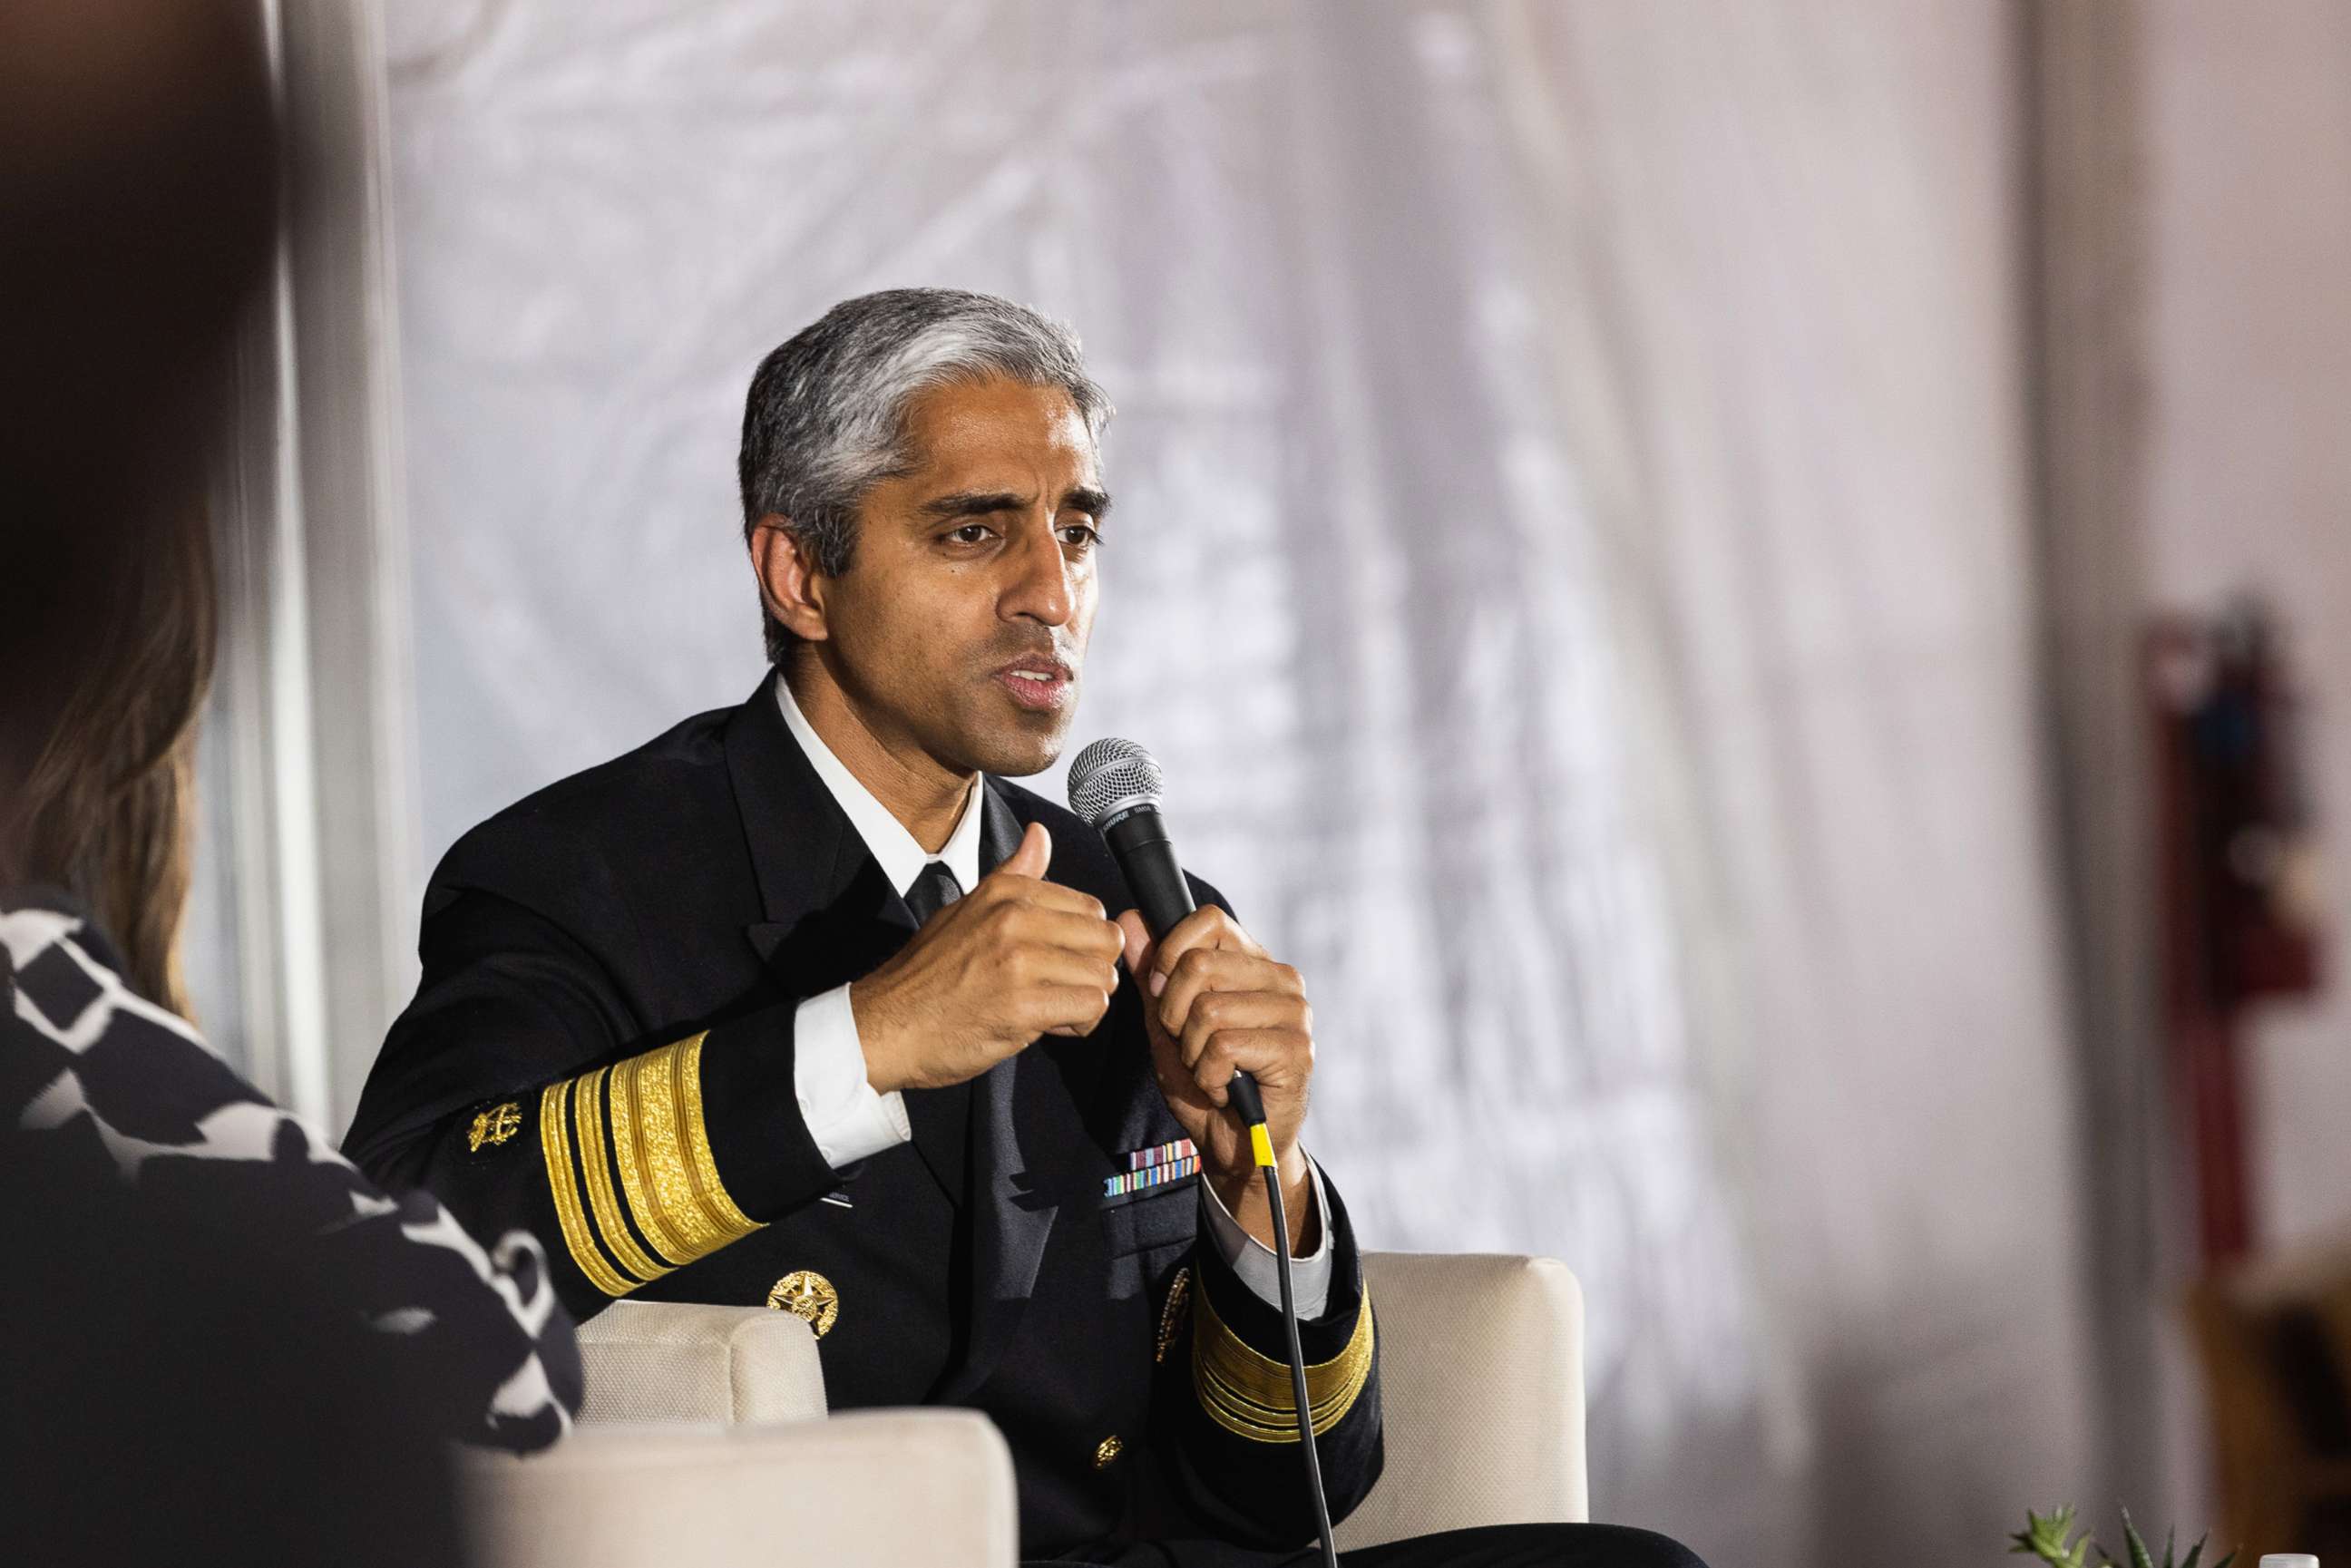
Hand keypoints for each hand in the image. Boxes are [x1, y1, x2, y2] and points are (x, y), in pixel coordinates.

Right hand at [854, 823, 1123, 1093]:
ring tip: (1051, 1007)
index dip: (1080, 941)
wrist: (884, 1025)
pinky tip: (1048, 1025)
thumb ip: (1014, 874)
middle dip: (1092, 969)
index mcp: (1006, 891)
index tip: (1053, 960)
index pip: (1090, 908)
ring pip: (1103, 975)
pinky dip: (1078, 1023)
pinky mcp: (1022, 1005)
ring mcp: (1019, 961)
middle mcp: (1015, 918)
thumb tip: (1040, 834)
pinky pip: (1090, 1007)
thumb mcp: (967, 909)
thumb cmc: (926, 974)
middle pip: (1105, 939)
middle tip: (1060, 987)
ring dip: (1085, 999)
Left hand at [1113, 906, 1315, 1250]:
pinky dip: (1210, 1076)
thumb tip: (1129, 919)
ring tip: (1211, 1069)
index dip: (1170, 954)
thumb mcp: (1165, 1022)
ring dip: (1192, 1052)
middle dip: (1174, 1014)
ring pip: (1208, 1009)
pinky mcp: (1296, 1049)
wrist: (1232, 1145)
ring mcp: (1294, 1012)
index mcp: (1252, 962)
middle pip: (1199, 965)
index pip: (1208, 921)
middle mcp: (1280, 978)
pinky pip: (1225, 1047)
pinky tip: (1226, 1088)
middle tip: (1190, 1046)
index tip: (1163, 994)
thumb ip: (1150, 973)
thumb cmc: (1204, 1079)